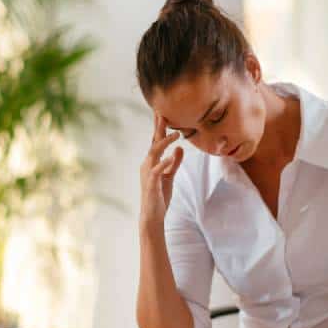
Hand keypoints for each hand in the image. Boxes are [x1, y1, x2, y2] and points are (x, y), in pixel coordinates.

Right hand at [139, 113, 183, 229]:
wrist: (152, 215)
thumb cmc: (159, 196)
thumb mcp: (169, 176)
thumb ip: (174, 162)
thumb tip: (179, 148)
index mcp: (152, 162)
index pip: (156, 141)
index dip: (159, 128)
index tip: (162, 113)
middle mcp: (147, 164)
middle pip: (153, 142)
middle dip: (158, 128)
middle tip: (163, 112)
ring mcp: (148, 173)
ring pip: (154, 153)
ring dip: (164, 142)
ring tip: (176, 134)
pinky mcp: (151, 184)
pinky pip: (157, 170)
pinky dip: (164, 162)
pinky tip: (172, 155)